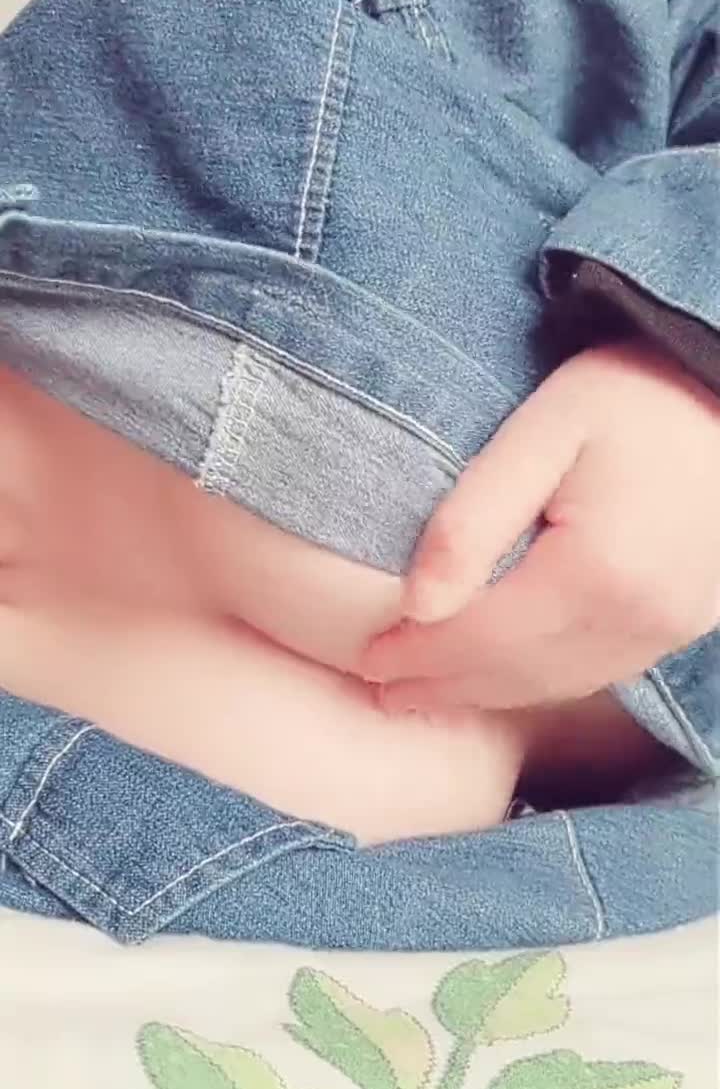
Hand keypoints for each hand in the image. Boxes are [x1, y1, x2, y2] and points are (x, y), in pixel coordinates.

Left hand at [360, 340, 719, 711]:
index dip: (417, 655)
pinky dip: (536, 683)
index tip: (364, 659)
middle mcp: (632, 620)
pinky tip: (505, 677)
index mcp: (591, 575)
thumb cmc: (640, 395)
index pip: (479, 638)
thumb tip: (415, 604)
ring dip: (485, 693)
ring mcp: (664, 630)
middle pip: (513, 673)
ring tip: (426, 693)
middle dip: (441, 684)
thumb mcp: (546, 431)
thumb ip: (475, 517)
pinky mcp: (680, 623)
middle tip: (380, 687)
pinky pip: (594, 673)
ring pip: (553, 684)